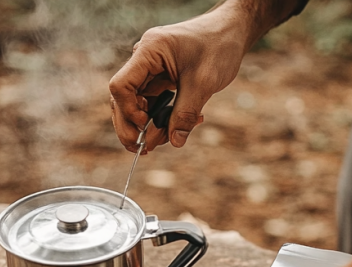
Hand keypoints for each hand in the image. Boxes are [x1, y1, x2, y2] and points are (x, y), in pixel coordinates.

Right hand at [109, 5, 248, 152]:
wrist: (230, 32)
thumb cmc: (218, 48)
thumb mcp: (204, 83)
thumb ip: (186, 113)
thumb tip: (174, 142)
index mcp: (149, 51)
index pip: (121, 86)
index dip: (129, 112)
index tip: (147, 126)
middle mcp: (143, 59)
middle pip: (122, 99)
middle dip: (131, 126)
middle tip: (145, 149)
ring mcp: (150, 70)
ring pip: (136, 105)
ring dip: (147, 127)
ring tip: (167, 139)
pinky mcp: (159, 79)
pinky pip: (152, 104)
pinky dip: (160, 119)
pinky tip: (176, 128)